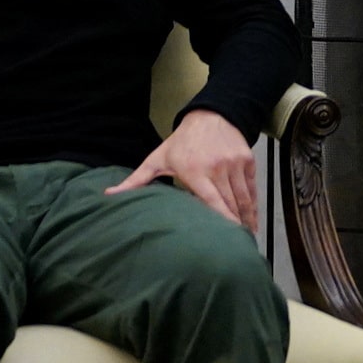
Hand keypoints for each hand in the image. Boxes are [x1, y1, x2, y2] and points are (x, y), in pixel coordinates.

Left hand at [106, 108, 258, 232]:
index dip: (222, 222)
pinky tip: (253, 219)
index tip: (225, 240)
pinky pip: (252, 187)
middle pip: (230, 204)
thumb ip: (136, 180)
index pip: (212, 201)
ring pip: (244, 198)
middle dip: (234, 227)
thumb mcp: (157, 159)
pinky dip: (253, 204)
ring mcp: (235, 164)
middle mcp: (218, 168)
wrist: (211, 115)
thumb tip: (109, 195)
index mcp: (196, 171)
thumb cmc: (182, 142)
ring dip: (247, 219)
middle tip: (236, 248)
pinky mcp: (247, 161)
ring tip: (247, 239)